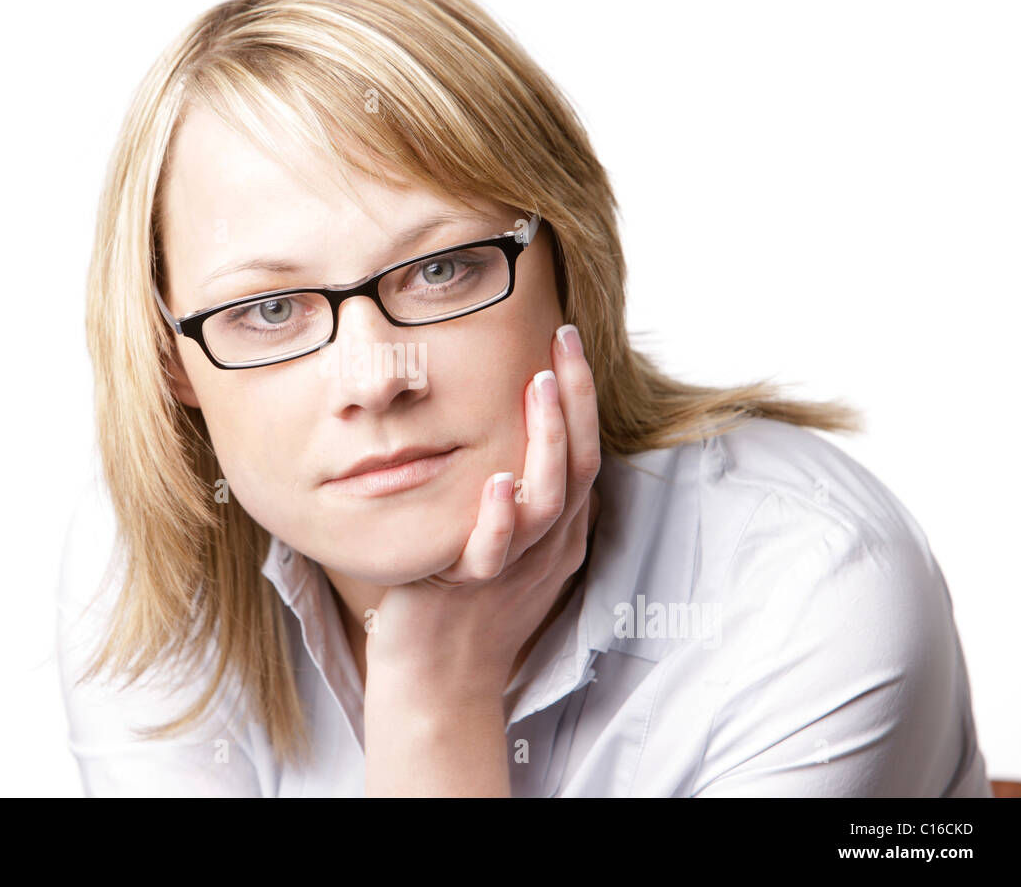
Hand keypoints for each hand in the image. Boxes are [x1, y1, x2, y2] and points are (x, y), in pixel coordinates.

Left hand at [364, 322, 602, 703]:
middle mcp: (546, 545)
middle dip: (575, 399)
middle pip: (580, 465)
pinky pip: (493, 552)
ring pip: (548, 500)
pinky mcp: (471, 588)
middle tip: (563, 341)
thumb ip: (511, 493)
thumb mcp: (499, 540)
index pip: (584, 451)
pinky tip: (495, 482)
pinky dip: (498, 517)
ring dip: (546, 442)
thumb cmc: (462, 603)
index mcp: (556, 530)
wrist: (436, 680)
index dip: (580, 395)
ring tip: (538, 387)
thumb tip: (500, 431)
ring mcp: (514, 567)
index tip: (564, 340)